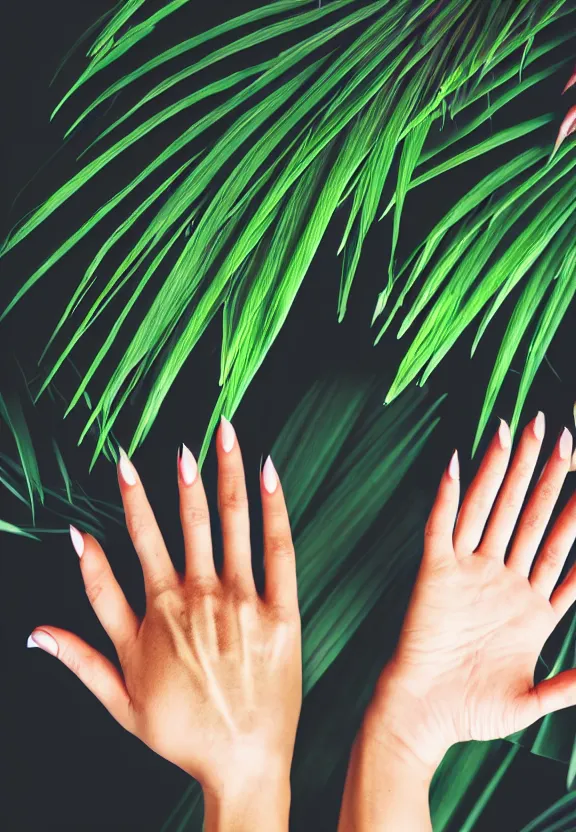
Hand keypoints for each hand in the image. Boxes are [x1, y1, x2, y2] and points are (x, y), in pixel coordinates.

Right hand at [27, 417, 300, 817]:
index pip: (135, 541)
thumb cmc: (180, 734)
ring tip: (222, 432)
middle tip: (172, 441)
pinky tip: (268, 471)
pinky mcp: (281, 610)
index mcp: (159, 612)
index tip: (121, 465)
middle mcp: (198, 596)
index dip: (127, 500)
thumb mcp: (118, 699)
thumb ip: (80, 655)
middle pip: (184, 521)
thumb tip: (37, 630)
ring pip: (230, 520)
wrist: (243, 764)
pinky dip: (273, 506)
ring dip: (223, 472)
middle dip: (176, 477)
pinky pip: (278, 548)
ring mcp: (242, 600)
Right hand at [369, 412, 575, 772]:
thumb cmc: (472, 711)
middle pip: (529, 515)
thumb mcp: (534, 700)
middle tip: (563, 432)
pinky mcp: (435, 572)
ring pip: (490, 510)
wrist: (423, 715)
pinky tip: (456, 462)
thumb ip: (570, 684)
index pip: (560, 549)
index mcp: (531, 606)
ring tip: (518, 430)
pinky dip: (447, 494)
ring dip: (505, 471)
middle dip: (548, 474)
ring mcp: (468, 572)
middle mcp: (501, 579)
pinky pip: (441, 525)